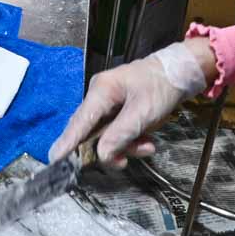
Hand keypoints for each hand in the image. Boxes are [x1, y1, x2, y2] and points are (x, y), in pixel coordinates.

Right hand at [48, 41, 210, 167]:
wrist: (180, 72)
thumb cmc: (161, 86)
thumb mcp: (143, 113)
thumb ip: (120, 135)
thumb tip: (101, 155)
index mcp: (101, 90)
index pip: (80, 121)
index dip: (67, 141)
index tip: (54, 159)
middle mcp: (99, 96)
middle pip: (92, 131)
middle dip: (109, 148)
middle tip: (123, 162)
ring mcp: (108, 103)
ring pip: (107, 135)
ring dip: (126, 146)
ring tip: (146, 146)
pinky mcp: (118, 110)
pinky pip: (117, 132)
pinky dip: (130, 140)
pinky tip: (146, 141)